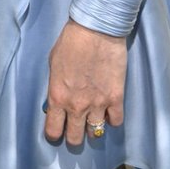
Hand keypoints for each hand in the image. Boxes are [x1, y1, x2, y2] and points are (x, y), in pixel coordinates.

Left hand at [43, 20, 125, 146]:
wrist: (96, 30)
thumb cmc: (70, 42)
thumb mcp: (53, 64)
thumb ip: (56, 86)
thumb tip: (57, 99)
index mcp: (58, 97)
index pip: (53, 130)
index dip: (54, 133)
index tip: (56, 131)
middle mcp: (77, 106)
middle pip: (75, 138)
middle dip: (73, 136)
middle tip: (75, 130)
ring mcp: (98, 104)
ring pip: (95, 133)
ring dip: (92, 128)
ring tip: (92, 120)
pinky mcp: (116, 98)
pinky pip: (115, 121)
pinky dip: (111, 119)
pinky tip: (108, 112)